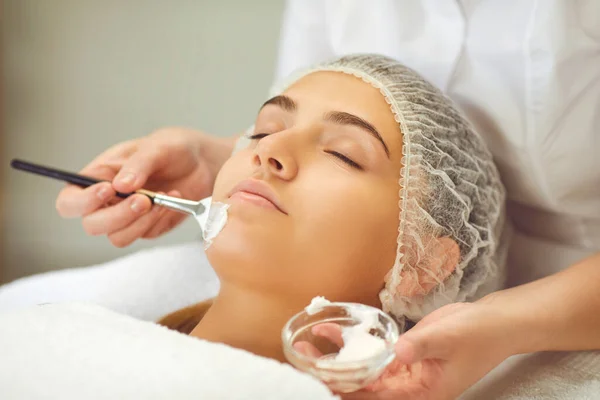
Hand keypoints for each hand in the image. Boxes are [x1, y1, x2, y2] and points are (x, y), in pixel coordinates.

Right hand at [55, 127, 235, 246]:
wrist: (203, 163)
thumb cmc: (174, 148)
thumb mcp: (158, 147)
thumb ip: (138, 165)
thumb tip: (121, 186)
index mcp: (98, 177)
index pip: (70, 201)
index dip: (82, 202)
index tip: (108, 190)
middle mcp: (107, 201)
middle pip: (92, 225)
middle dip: (118, 216)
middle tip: (145, 200)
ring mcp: (126, 217)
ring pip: (117, 237)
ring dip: (142, 221)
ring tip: (165, 197)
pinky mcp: (147, 227)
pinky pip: (145, 234)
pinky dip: (160, 219)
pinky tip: (174, 200)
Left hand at [304, 301, 517, 399]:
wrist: (493, 323)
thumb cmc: (478, 335)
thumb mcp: (448, 339)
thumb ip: (421, 346)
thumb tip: (397, 352)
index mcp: (422, 392)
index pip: (377, 396)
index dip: (348, 388)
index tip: (320, 380)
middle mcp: (409, 386)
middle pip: (365, 386)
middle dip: (335, 375)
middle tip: (303, 360)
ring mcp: (405, 369)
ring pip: (365, 369)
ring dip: (339, 359)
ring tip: (307, 346)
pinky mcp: (403, 353)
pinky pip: (374, 353)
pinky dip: (354, 344)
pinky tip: (332, 333)